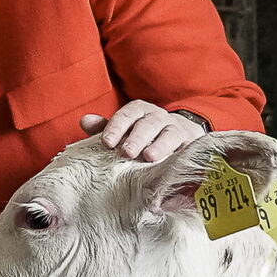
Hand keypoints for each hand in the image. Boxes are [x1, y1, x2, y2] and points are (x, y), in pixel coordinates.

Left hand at [81, 101, 206, 162]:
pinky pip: (188, 148)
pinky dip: (181, 154)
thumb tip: (84, 121)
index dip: (116, 126)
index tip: (107, 142)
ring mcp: (177, 129)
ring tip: (150, 157)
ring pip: (169, 134)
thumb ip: (105, 128)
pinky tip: (174, 164)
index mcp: (140, 112)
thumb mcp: (124, 131)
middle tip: (127, 152)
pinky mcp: (192, 143)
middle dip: (137, 137)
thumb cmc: (144, 136)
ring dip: (160, 145)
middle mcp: (159, 117)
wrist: (181, 136)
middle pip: (148, 123)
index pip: (128, 114)